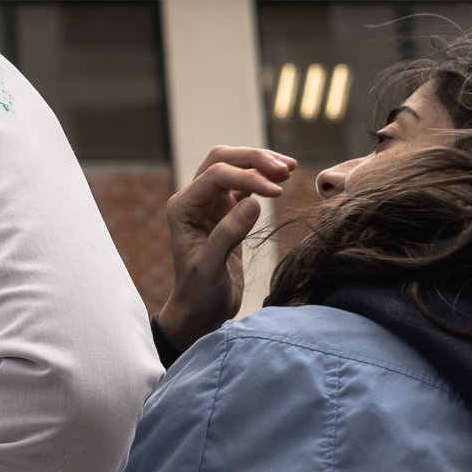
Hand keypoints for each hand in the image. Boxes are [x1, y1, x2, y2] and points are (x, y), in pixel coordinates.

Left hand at [156, 146, 292, 353]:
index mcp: (182, 207)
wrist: (200, 312)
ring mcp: (211, 205)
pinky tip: (282, 180)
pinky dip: (263, 180)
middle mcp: (194, 201)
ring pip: (235, 169)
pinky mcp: (227, 214)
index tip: (277, 192)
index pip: (216, 175)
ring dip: (260, 165)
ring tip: (288, 168)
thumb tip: (253, 201)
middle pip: (223, 160)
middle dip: (254, 159)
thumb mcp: (211, 267)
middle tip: (285, 168)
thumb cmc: (199, 293)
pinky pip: (245, 187)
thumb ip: (228, 234)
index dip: (248, 176)